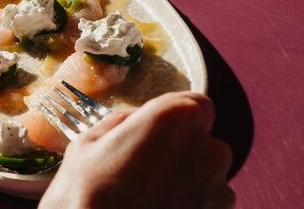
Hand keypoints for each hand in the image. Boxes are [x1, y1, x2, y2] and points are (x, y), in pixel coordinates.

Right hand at [39, 91, 234, 208]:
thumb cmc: (85, 197)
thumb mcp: (87, 144)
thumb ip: (121, 123)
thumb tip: (135, 122)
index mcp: (175, 118)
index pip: (195, 104)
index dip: (176, 118)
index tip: (157, 132)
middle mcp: (206, 149)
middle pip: (202, 141)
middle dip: (180, 151)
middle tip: (145, 170)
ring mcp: (218, 189)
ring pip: (206, 176)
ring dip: (187, 182)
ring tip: (150, 199)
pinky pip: (209, 204)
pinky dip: (191, 207)